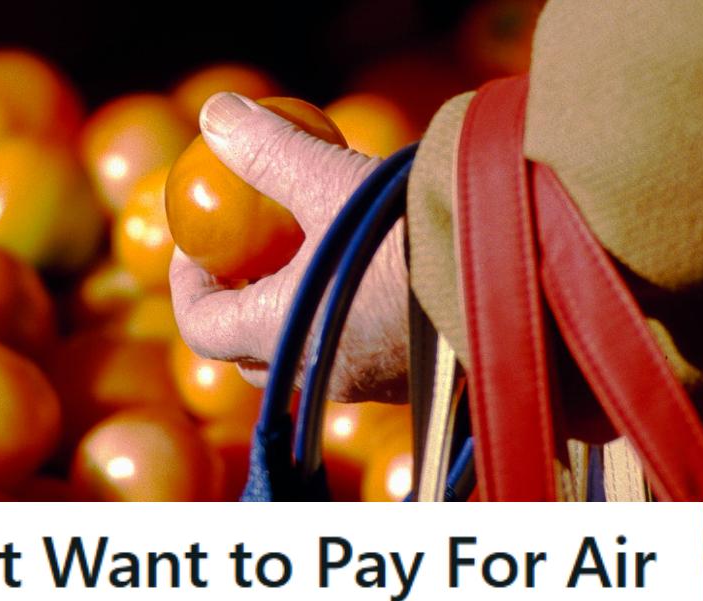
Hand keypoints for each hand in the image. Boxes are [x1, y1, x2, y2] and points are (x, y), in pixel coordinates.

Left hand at [169, 92, 409, 402]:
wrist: (513, 270)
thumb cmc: (409, 229)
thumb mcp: (329, 179)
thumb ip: (267, 151)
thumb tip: (216, 114)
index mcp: (281, 333)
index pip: (202, 330)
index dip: (189, 287)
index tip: (201, 246)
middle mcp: (317, 372)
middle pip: (247, 354)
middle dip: (238, 308)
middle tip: (249, 258)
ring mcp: (368, 384)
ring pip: (305, 358)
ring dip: (293, 316)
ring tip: (311, 260)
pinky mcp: (411, 381)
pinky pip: (359, 359)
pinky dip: (344, 324)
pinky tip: (370, 276)